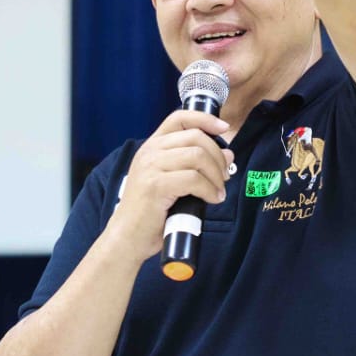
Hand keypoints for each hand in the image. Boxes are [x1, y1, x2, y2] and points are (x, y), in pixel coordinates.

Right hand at [104, 109, 234, 263]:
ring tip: (218, 191)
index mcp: (152, 146)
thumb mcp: (171, 181)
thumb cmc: (150, 212)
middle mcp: (149, 151)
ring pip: (197, 156)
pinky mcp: (156, 185)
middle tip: (224, 176)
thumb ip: (194, 165)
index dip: (205, 119)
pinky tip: (212, 199)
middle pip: (196, 137)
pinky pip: (194, 178)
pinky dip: (210, 189)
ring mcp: (151, 167)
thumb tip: (228, 154)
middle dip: (217, 156)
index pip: (179, 118)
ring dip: (216, 174)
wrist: (127, 237)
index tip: (224, 128)